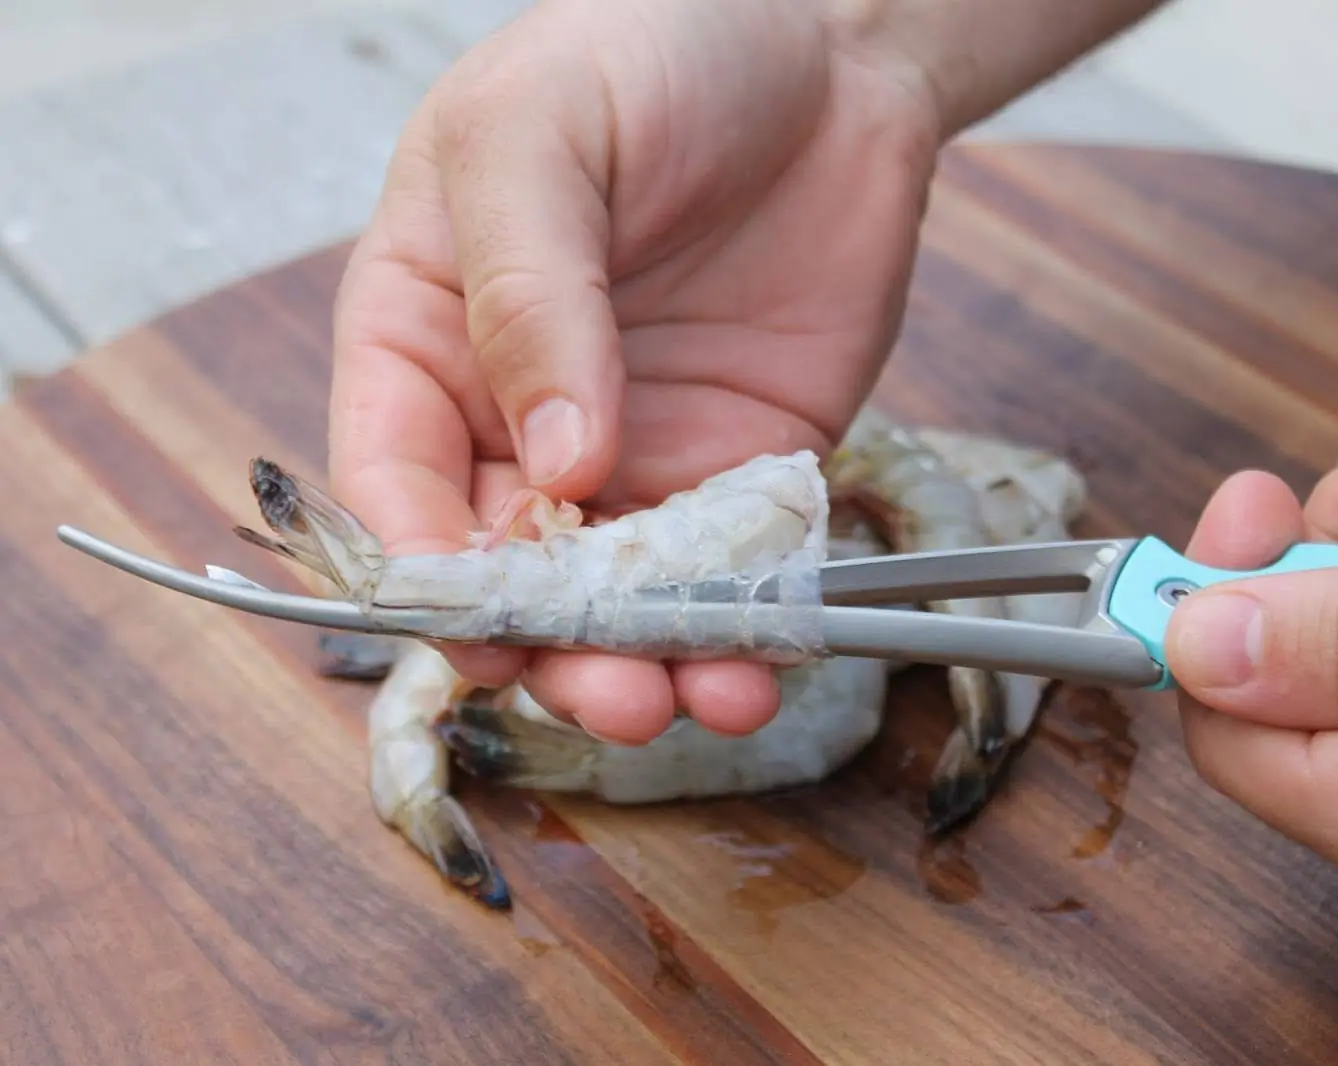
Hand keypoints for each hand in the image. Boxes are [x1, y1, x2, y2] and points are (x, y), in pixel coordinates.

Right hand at [326, 0, 943, 742]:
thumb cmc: (649, 52)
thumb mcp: (539, 134)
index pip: (395, 480)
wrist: (828, 54)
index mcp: (425, 335)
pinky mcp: (738, 467)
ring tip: (684, 697)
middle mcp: (518, 414)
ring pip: (614, 599)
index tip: (478, 622)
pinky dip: (735, 630)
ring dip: (641, 663)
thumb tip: (553, 458)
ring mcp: (631, 450)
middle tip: (603, 689)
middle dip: (547, 645)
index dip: (424, 567)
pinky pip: (724, 573)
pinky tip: (753, 665)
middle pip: (506, 571)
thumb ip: (525, 291)